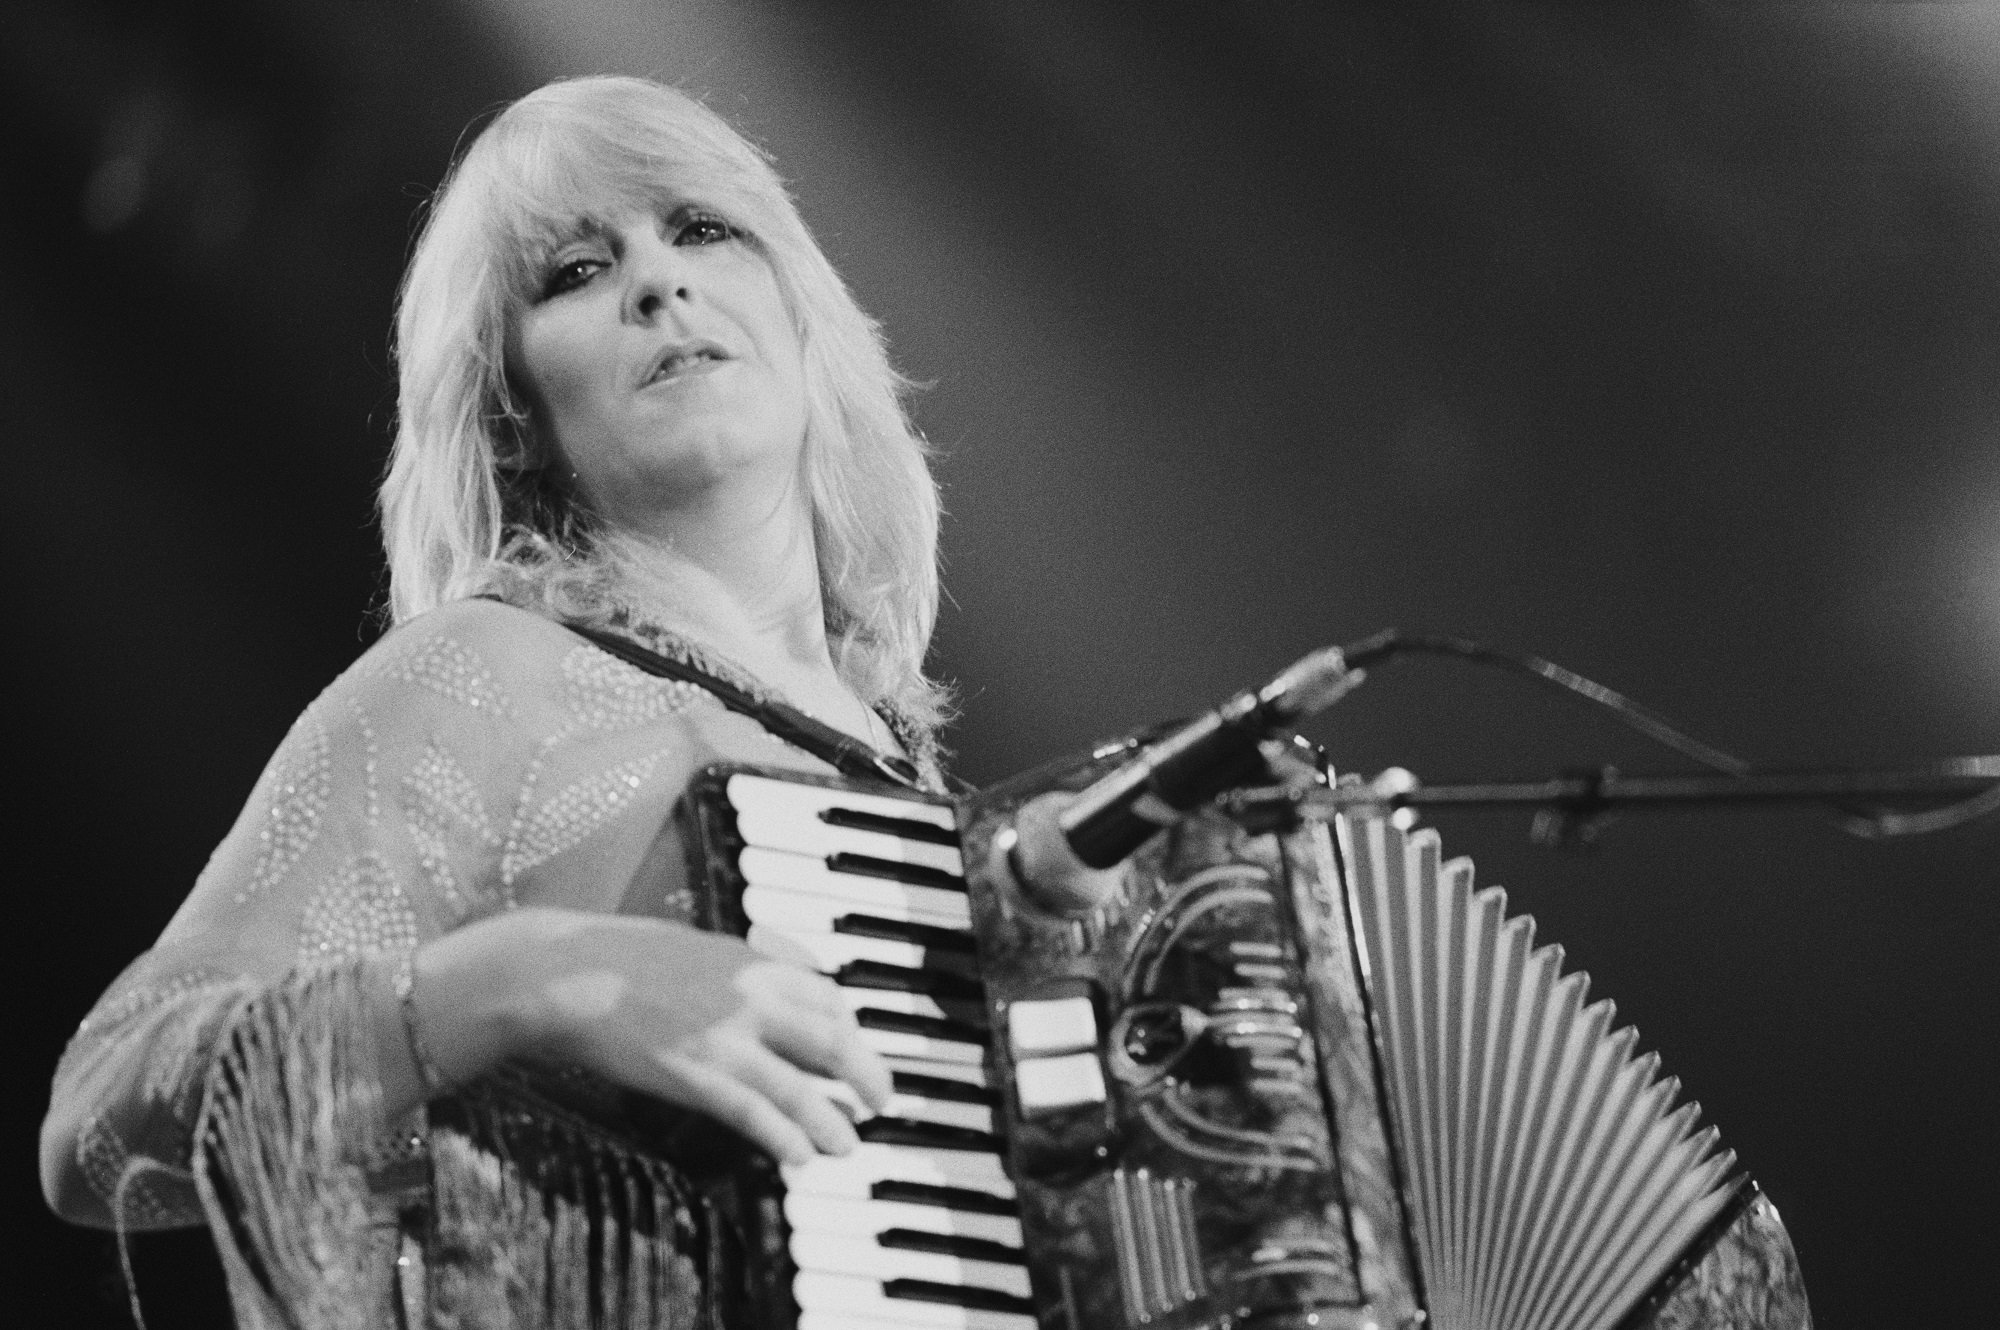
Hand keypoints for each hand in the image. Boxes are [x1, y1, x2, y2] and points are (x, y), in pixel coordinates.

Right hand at [417, 908, 892, 1165]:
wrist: (562, 973)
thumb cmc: (619, 958)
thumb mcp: (698, 948)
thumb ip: (743, 971)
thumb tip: (774, 1000)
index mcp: (754, 960)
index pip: (829, 997)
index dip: (853, 1029)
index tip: (856, 1052)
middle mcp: (751, 995)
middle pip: (834, 1041)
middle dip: (866, 1075)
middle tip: (880, 1101)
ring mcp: (725, 1036)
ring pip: (802, 1087)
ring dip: (832, 1122)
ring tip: (846, 1144)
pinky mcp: (695, 1074)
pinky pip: (756, 1115)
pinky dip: (786, 1138)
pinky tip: (799, 1157)